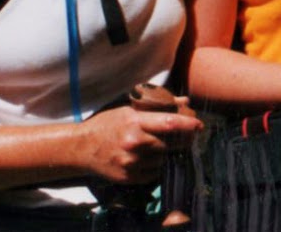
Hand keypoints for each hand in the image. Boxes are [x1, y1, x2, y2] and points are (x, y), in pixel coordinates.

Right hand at [79, 105, 202, 183]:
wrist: (81, 148)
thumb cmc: (107, 124)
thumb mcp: (129, 109)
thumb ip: (158, 105)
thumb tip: (185, 101)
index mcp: (135, 122)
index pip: (170, 124)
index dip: (188, 124)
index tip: (199, 124)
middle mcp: (134, 144)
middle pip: (171, 144)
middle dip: (184, 140)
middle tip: (190, 135)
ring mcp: (131, 163)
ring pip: (164, 160)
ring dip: (171, 153)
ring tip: (170, 146)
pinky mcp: (129, 178)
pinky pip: (154, 174)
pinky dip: (159, 166)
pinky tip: (155, 158)